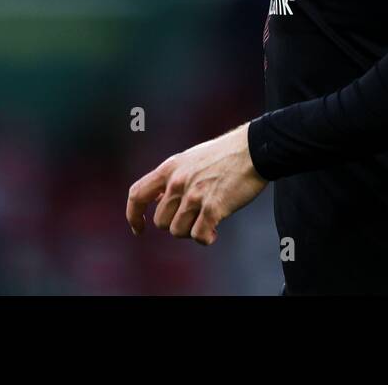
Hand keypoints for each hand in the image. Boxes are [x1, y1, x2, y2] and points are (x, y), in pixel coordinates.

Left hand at [126, 122, 268, 245]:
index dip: (133, 215)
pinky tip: (214, 232)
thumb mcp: (191, 159)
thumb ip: (173, 178)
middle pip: (161, 221)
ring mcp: (195, 195)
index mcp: (170, 169)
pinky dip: (206, 239)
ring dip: (192, 230)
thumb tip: (158, 200)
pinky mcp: (213, 208)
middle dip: (176, 224)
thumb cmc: (225, 154)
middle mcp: (178, 182)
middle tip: (195, 217)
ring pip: (178, 231)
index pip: (137, 195)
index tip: (139, 228)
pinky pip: (198, 236)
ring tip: (208, 220)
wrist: (254, 149)